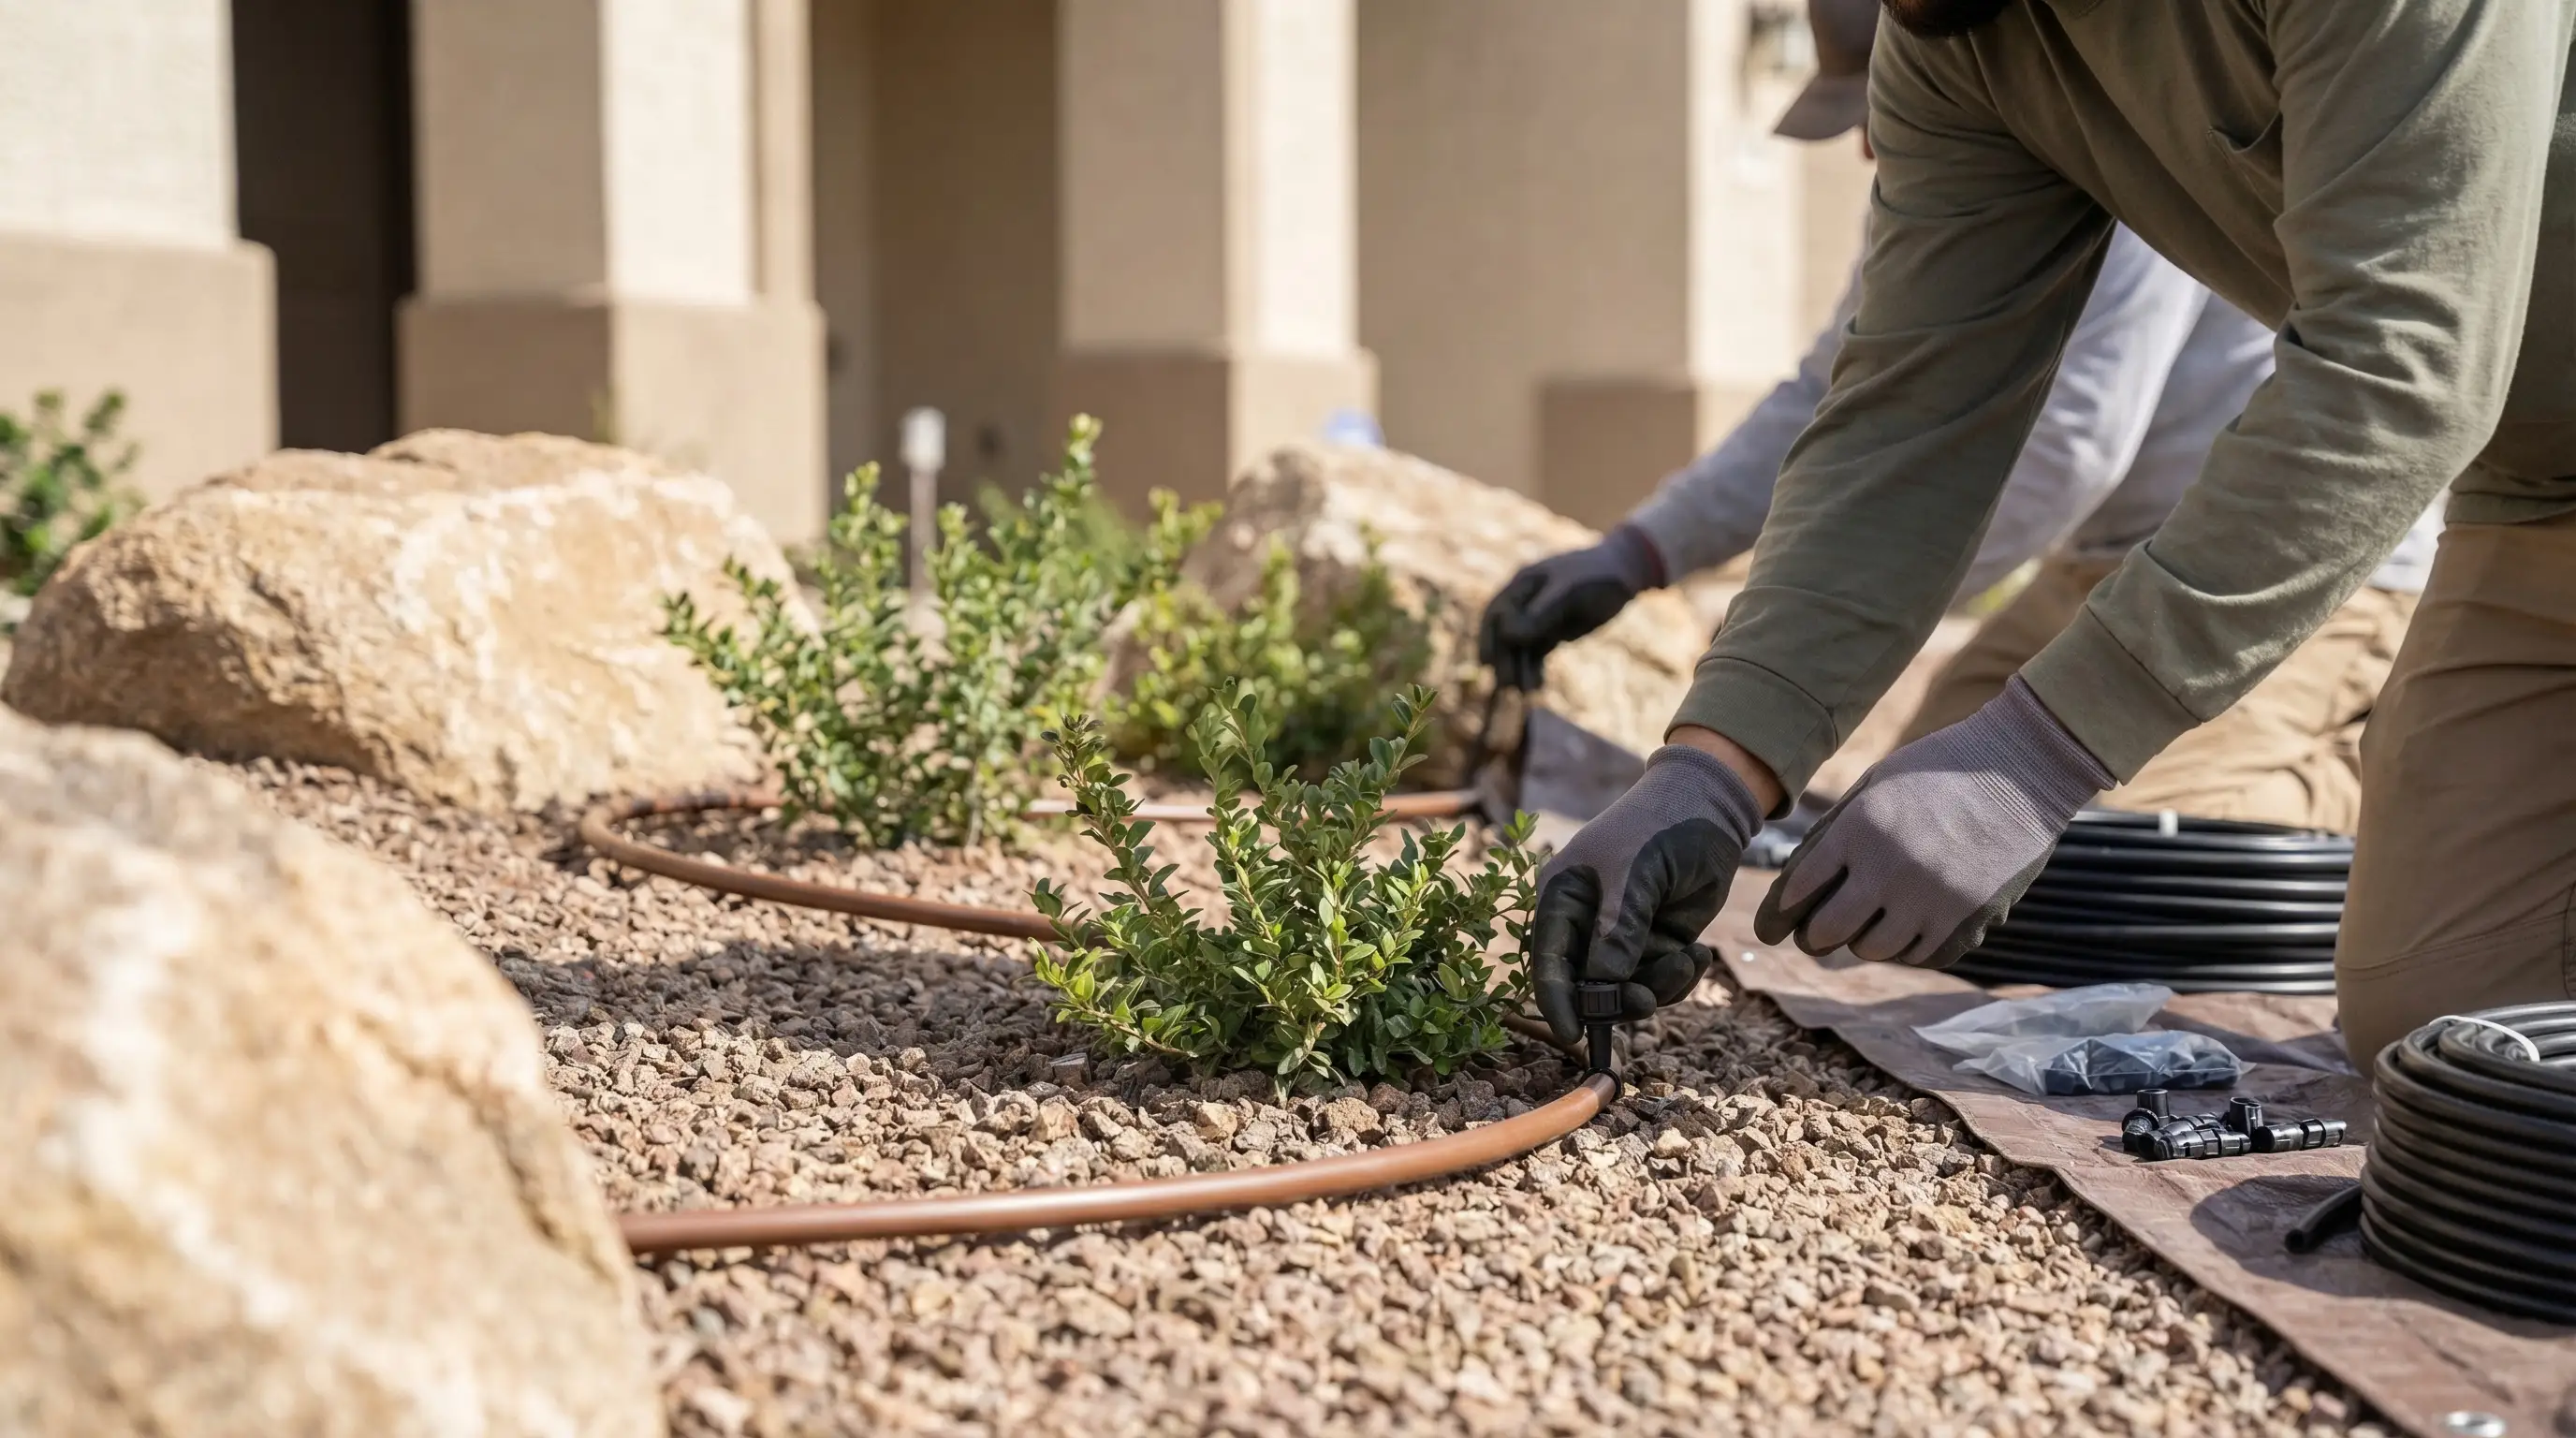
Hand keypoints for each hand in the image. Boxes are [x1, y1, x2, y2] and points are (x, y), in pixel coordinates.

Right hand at [1478, 525, 1667, 690]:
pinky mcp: (1552, 631)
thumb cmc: (1597, 577)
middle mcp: (1525, 601)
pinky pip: (1537, 653)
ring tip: (1524, 693)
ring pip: (1521, 647)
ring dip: (1519, 669)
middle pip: (1505, 633)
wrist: (1625, 574)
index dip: (1490, 637)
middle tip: (1506, 686)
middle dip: (1505, 659)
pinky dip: (1535, 669)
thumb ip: (1541, 613)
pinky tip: (1537, 687)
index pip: (1497, 613)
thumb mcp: (1570, 593)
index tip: (1489, 662)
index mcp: (1524, 584)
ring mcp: (1538, 617)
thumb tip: (1508, 634)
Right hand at [1528, 744, 1764, 1044]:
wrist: (1709, 808)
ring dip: (1658, 987)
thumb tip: (1602, 988)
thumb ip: (1617, 931)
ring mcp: (1622, 935)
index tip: (1573, 1035)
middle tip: (1646, 999)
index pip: (1549, 961)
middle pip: (1587, 986)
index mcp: (1562, 899)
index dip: (1557, 1001)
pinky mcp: (1657, 942)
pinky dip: (1679, 977)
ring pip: (1627, 989)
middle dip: (1615, 999)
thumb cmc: (1657, 829)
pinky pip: (1660, 980)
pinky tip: (1700, 954)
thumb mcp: (1635, 876)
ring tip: (1689, 960)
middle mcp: (1586, 922)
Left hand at [1754, 677, 2110, 967]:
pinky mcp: (1969, 918)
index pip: (1799, 889)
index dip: (1781, 913)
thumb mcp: (1875, 786)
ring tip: (1868, 925)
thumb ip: (1836, 833)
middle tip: (1815, 936)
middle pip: (1828, 932)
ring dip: (1864, 940)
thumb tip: (1797, 885)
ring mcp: (1931, 899)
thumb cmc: (1940, 770)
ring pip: (1874, 950)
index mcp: (1859, 829)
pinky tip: (1907, 928)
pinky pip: (1921, 955)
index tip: (1775, 926)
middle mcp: (1890, 870)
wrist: (2024, 767)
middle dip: (1815, 936)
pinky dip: (1907, 947)